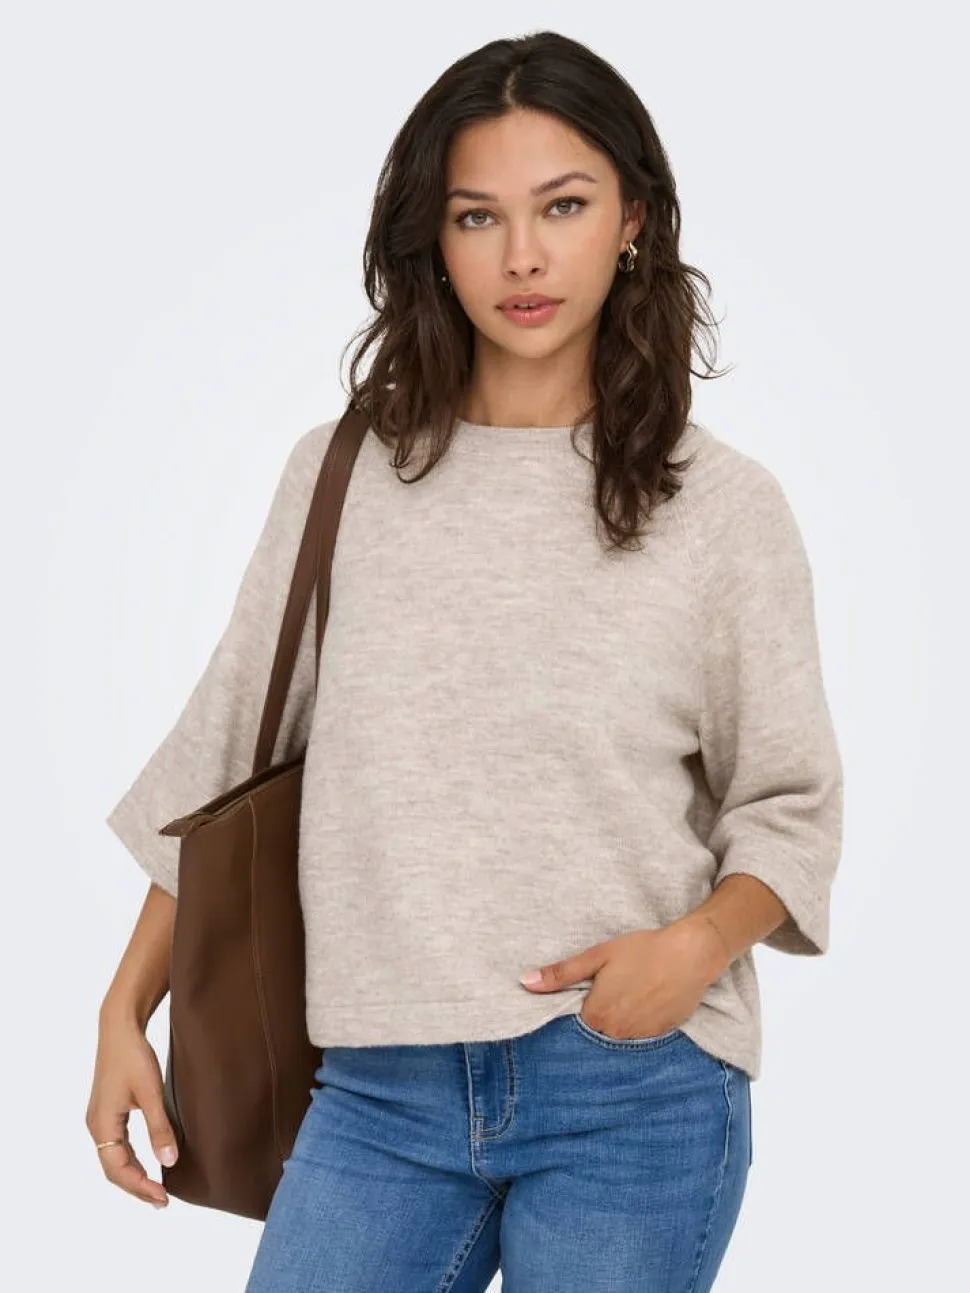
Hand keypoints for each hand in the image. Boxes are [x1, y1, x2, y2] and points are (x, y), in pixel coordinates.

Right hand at [86, 1011, 178, 1208]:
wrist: (120, 1028)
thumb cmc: (133, 1057)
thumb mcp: (151, 1093)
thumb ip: (159, 1128)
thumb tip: (169, 1162)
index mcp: (102, 1125)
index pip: (118, 1169)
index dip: (140, 1187)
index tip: (163, 1198)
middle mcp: (96, 1126)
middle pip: (113, 1169)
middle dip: (137, 1187)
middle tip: (162, 1201)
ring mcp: (100, 1120)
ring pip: (114, 1159)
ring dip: (134, 1175)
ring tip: (156, 1189)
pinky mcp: (107, 1112)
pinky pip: (116, 1146)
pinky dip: (131, 1160)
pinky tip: (147, 1163)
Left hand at [518, 919, 728, 1040]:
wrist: (691, 953)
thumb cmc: (642, 950)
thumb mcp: (597, 956)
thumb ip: (561, 974)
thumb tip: (524, 982)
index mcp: (597, 1016)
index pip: (580, 1019)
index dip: (588, 999)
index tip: (599, 984)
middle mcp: (618, 1034)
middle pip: (600, 1028)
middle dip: (605, 1010)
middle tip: (621, 985)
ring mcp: (642, 1038)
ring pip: (622, 1032)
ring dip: (624, 1017)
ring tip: (637, 990)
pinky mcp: (663, 1035)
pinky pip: (644, 1033)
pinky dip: (644, 1020)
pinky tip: (651, 998)